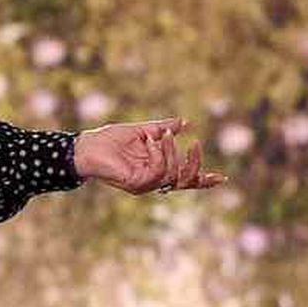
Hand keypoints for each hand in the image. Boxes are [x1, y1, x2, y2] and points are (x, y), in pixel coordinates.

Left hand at [73, 117, 226, 195]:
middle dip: (195, 164)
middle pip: (186, 181)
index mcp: (157, 170)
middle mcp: (152, 181)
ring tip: (165, 135)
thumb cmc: (109, 140)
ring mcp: (144, 184)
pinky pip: (157, 171)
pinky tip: (149, 142)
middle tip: (196, 145)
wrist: (86, 145)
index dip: (203, 181)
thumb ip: (164, 128)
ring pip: (174, 175)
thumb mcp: (142, 131)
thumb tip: (185, 122)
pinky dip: (158, 153)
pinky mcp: (135, 183)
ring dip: (173, 152)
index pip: (184, 179)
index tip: (222, 177)